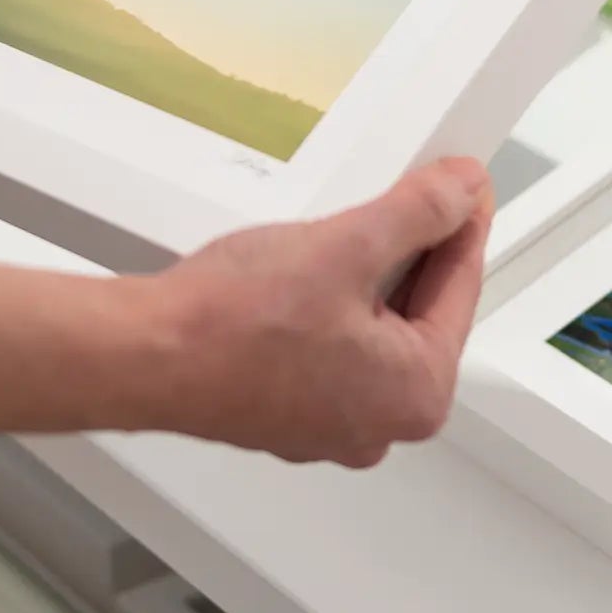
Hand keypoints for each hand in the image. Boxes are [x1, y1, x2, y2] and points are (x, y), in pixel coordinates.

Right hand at [150, 157, 493, 467]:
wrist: (146, 356)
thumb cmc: (234, 323)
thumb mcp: (347, 245)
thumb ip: (418, 214)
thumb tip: (461, 192)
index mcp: (416, 394)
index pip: (460, 288)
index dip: (462, 223)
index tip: (465, 188)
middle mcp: (382, 424)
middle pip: (420, 313)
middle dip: (416, 251)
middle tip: (414, 194)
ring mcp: (333, 424)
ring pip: (374, 330)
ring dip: (371, 277)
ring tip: (352, 227)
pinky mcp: (289, 413)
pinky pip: (335, 349)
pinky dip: (333, 306)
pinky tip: (311, 270)